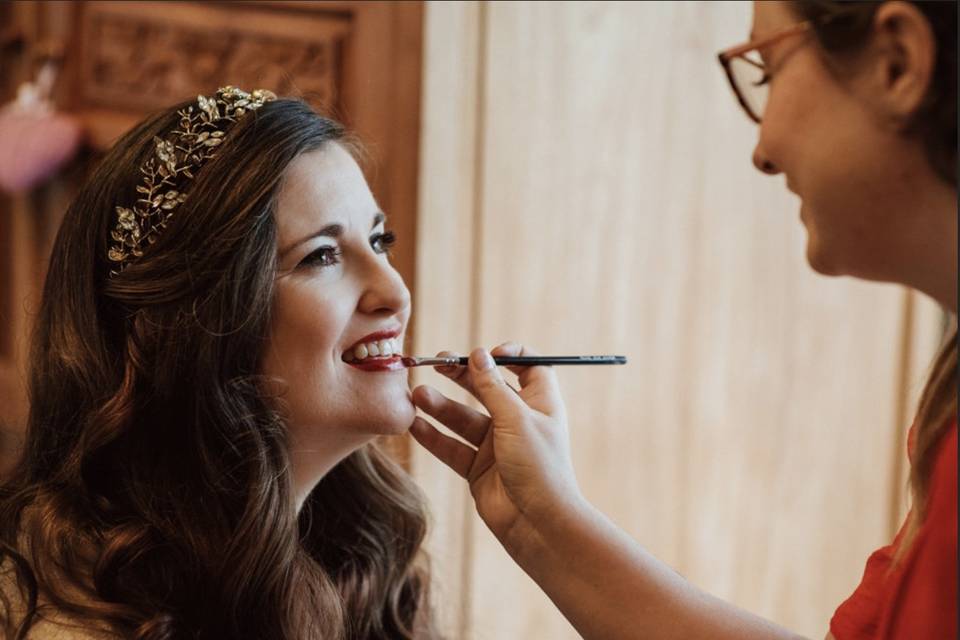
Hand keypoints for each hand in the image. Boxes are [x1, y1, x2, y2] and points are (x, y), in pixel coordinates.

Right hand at [409, 342, 584, 556]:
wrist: (539, 524)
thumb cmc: (539, 467)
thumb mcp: (516, 419)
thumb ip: (493, 387)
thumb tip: (478, 354)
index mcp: (540, 403)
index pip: (527, 366)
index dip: (508, 355)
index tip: (484, 353)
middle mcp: (518, 420)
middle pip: (488, 388)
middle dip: (462, 375)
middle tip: (437, 363)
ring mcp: (497, 445)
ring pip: (464, 418)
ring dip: (441, 405)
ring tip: (417, 395)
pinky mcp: (478, 468)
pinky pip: (452, 446)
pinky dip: (433, 436)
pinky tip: (414, 425)